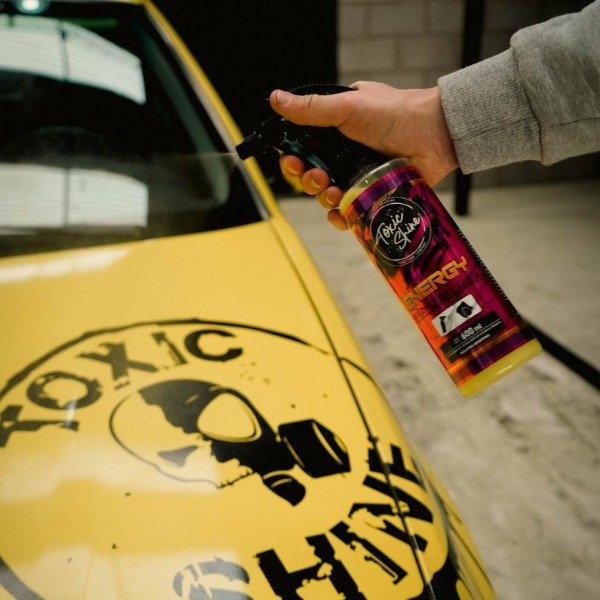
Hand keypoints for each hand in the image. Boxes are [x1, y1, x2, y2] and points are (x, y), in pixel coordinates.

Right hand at [269, 81, 457, 228]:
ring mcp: (358, 177)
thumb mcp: (348, 107)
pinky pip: (349, 213)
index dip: (292, 158)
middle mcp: (343, 155)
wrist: (435, 134)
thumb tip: (275, 99)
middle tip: (318, 177)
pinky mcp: (373, 195)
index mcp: (334, 132)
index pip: (303, 149)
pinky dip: (341, 217)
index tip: (293, 161)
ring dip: (324, 198)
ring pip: (328, 197)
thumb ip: (311, 108)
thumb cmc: (394, 114)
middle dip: (308, 180)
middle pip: (311, 176)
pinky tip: (341, 215)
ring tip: (335, 192)